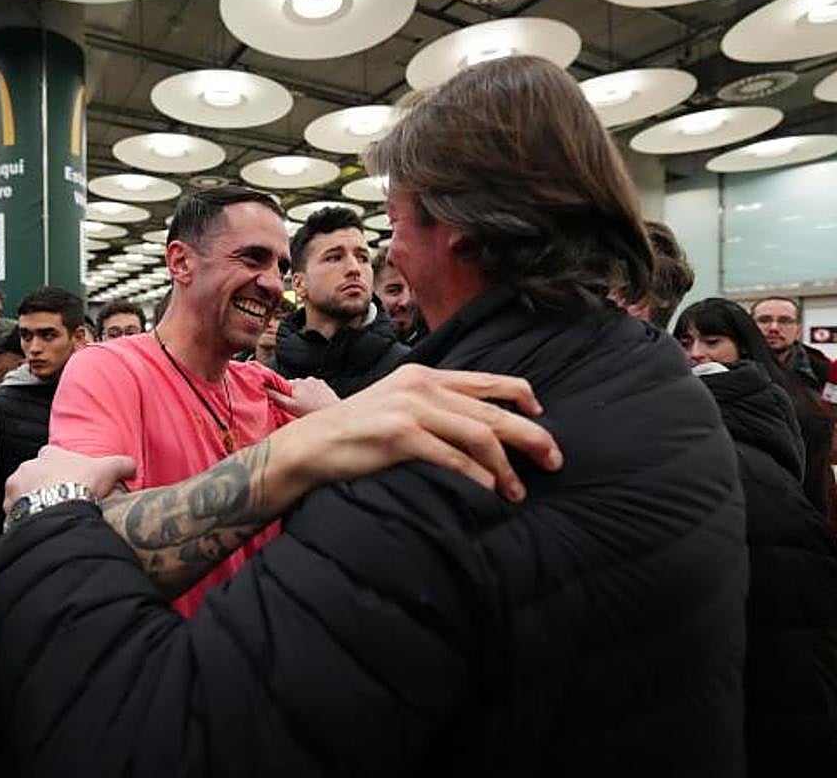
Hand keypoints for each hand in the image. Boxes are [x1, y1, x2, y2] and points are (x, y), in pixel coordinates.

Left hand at [4, 446, 136, 512]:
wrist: (60, 509)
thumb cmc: (81, 485)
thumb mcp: (108, 469)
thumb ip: (122, 464)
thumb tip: (133, 466)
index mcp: (50, 454)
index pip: (51, 455)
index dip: (60, 467)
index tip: (68, 478)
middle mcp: (28, 466)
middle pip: (34, 474)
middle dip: (42, 484)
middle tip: (58, 499)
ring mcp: (16, 486)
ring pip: (21, 492)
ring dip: (30, 500)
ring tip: (47, 514)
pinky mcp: (10, 507)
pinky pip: (14, 511)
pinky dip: (22, 517)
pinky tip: (36, 524)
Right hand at [267, 377, 339, 415]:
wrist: (334, 414)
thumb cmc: (311, 412)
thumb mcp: (290, 406)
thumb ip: (276, 396)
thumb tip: (264, 387)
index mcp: (296, 383)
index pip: (282, 384)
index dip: (282, 394)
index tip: (285, 402)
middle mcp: (306, 379)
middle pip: (294, 386)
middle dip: (293, 395)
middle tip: (297, 408)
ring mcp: (316, 381)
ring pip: (304, 388)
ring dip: (304, 395)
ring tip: (308, 407)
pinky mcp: (324, 385)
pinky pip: (314, 389)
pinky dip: (313, 395)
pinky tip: (315, 404)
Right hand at [285, 365, 562, 502]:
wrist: (311, 445)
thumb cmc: (355, 432)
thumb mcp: (396, 405)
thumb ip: (431, 407)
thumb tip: (474, 428)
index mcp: (423, 375)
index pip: (487, 380)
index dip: (522, 397)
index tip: (542, 416)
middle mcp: (421, 386)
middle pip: (492, 411)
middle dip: (531, 436)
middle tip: (555, 460)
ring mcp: (410, 409)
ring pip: (479, 435)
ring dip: (507, 467)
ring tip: (519, 490)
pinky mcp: (400, 436)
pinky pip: (453, 458)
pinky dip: (478, 477)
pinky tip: (490, 491)